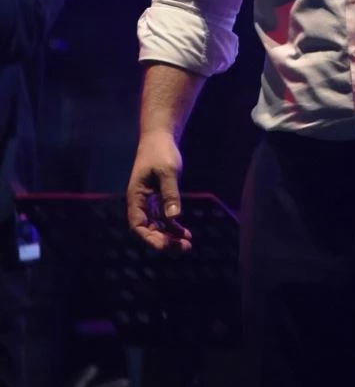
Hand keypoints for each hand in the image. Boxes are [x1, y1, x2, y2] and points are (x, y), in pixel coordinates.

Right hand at [126, 132, 191, 252]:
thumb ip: (170, 194)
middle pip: (148, 230)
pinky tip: (185, 235)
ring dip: (170, 238)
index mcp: (136, 197)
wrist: (160, 137)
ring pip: (157, 227)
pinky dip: (173, 228)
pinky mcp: (159, 199)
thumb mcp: (167, 172)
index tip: (166, 246)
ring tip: (186, 246)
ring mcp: (149, 202)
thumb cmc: (160, 151)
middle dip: (163, 242)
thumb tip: (174, 217)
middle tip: (183, 249)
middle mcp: (140, 203)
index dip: (150, 239)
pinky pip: (164, 219)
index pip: (138, 226)